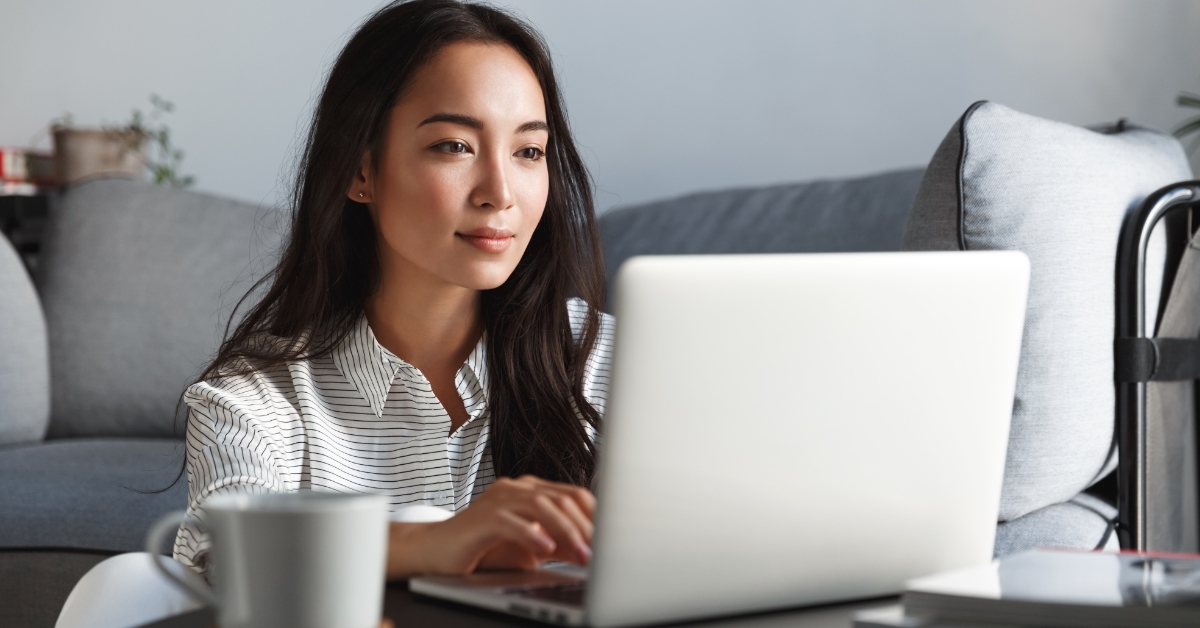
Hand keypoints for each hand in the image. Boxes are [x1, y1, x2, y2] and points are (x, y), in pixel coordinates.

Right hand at [386, 475, 594, 577]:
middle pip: (563, 498)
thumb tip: (591, 549)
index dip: (596, 517)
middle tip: (600, 553)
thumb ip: (558, 543)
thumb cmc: (482, 548)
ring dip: (566, 532)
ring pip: (542, 506)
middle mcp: (517, 488)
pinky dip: (532, 534)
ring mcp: (499, 499)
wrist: (436, 551)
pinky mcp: (482, 516)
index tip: (611, 541)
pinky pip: (511, 521)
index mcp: (532, 491)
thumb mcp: (530, 547)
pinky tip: (545, 551)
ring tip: (581, 556)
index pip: (574, 495)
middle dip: (586, 526)